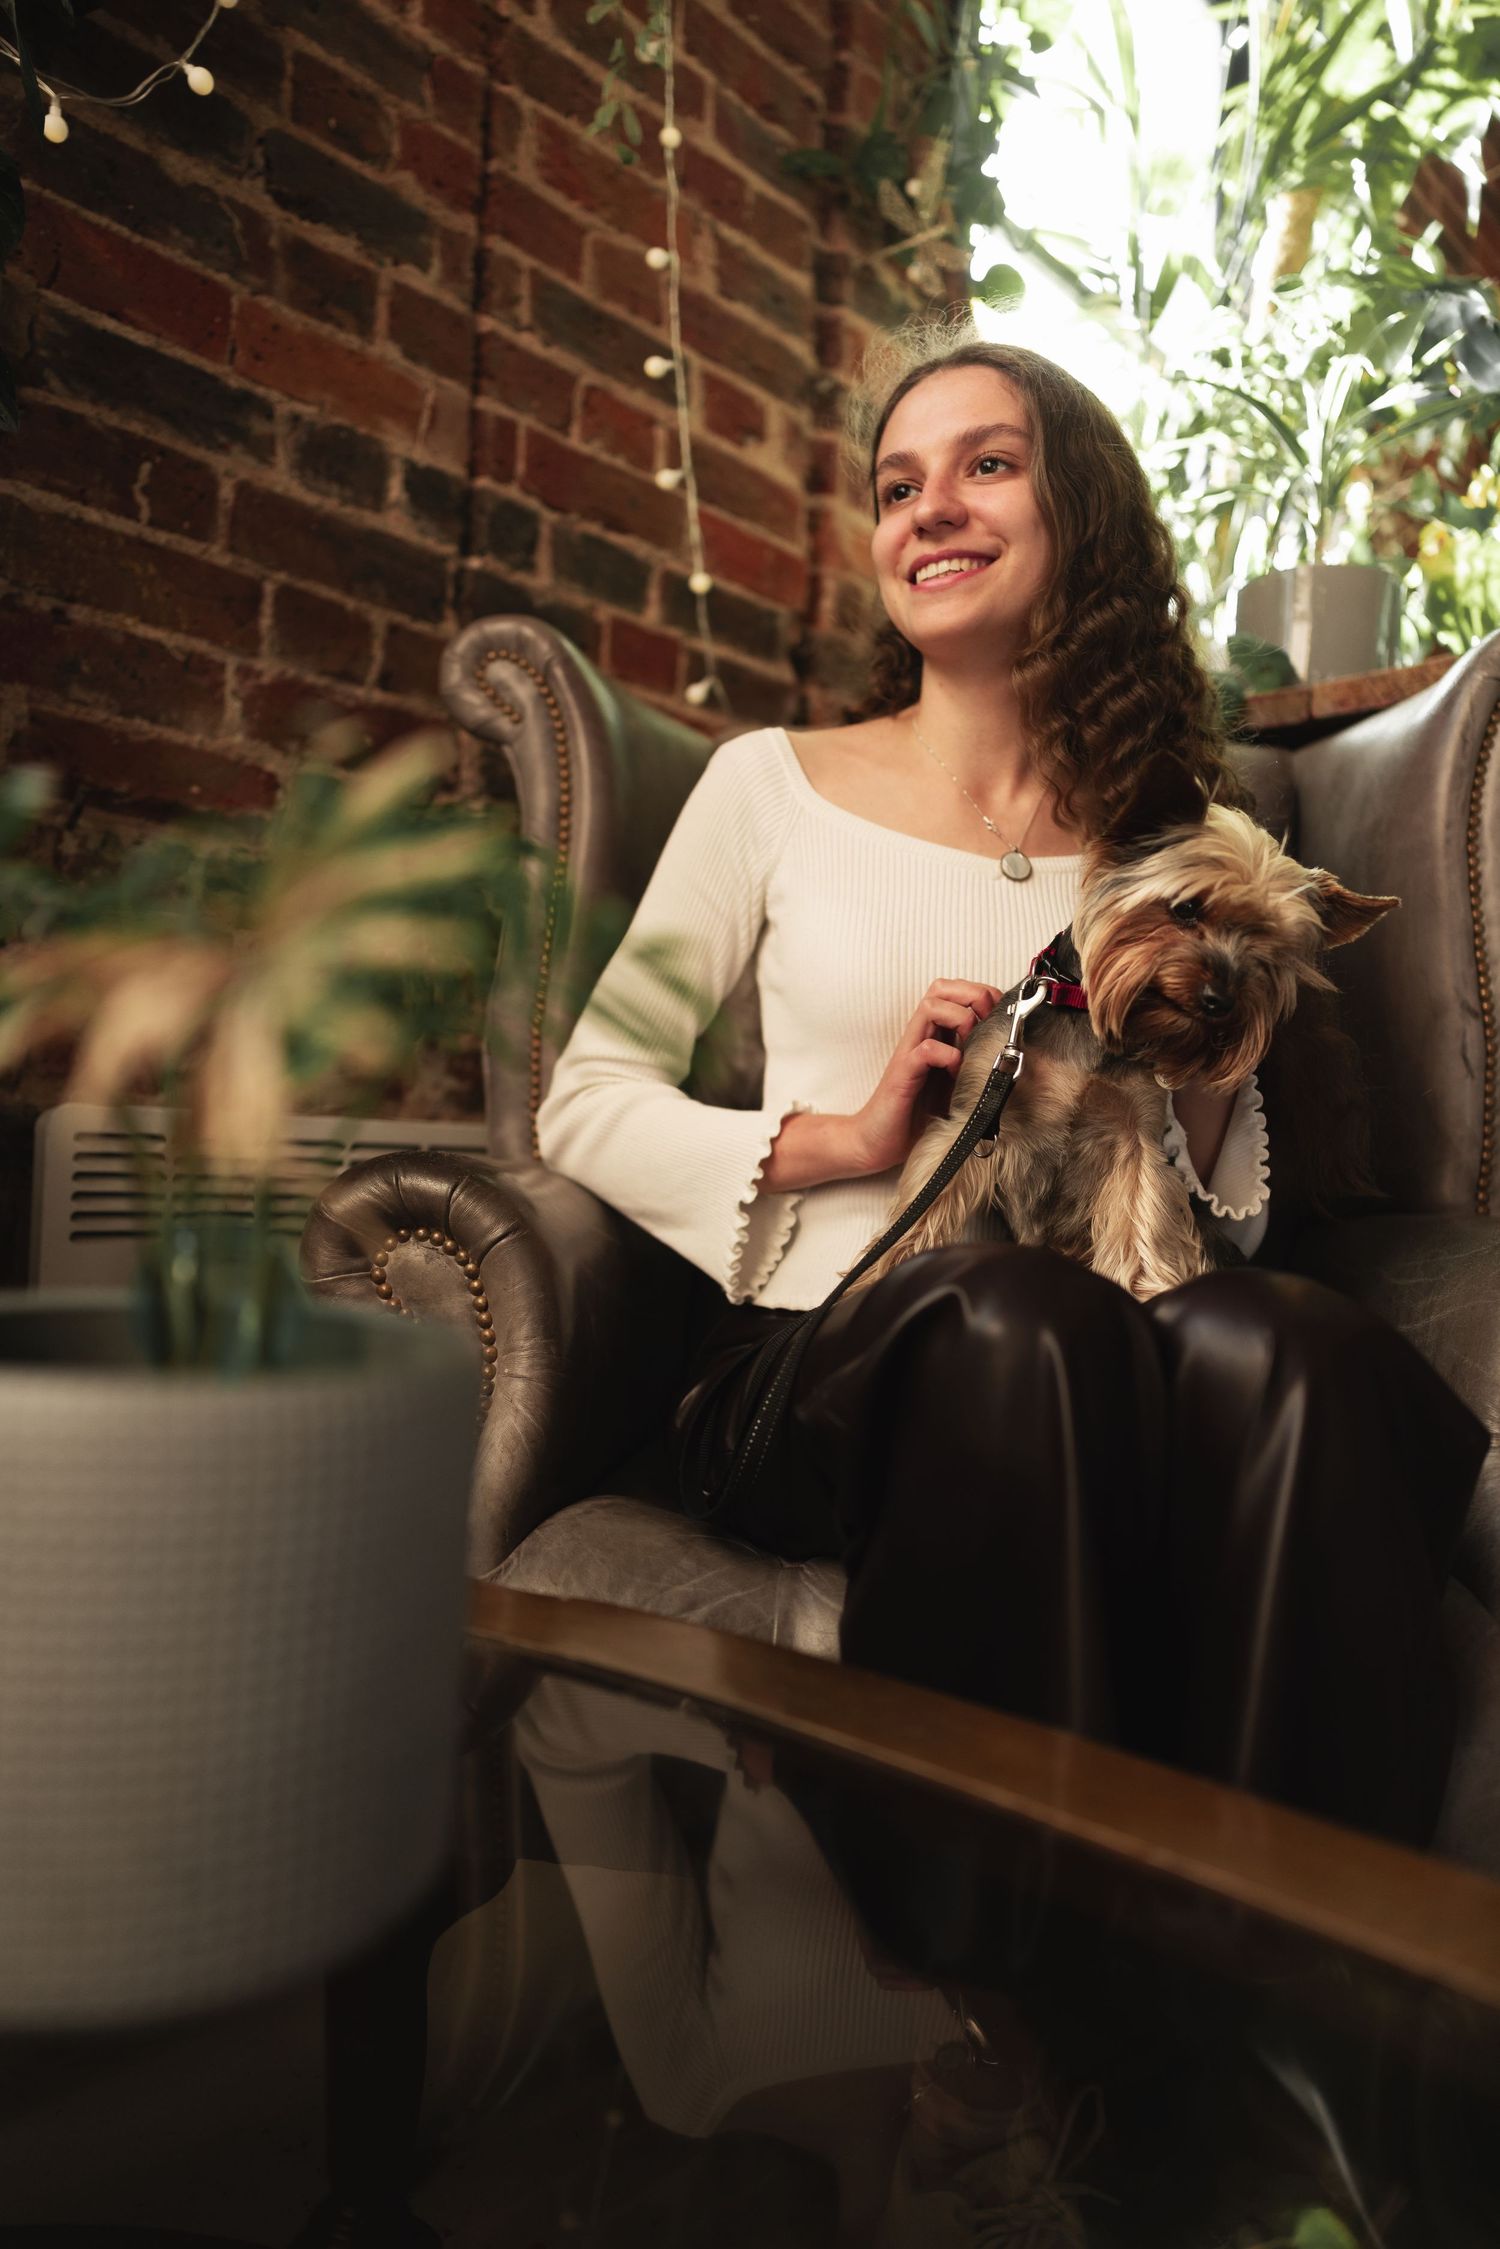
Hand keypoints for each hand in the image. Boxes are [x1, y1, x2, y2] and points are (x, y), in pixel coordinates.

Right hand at [847, 979, 1004, 1176]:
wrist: (878, 1142)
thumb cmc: (918, 1115)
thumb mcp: (957, 1083)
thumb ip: (975, 1064)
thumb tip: (1014, 1055)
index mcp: (936, 1035)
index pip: (957, 991)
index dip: (983, 994)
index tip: (1001, 1018)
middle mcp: (921, 1036)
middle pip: (942, 988)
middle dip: (973, 996)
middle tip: (987, 1023)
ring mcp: (910, 1052)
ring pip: (931, 1006)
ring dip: (960, 1018)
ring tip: (970, 1044)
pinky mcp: (902, 1074)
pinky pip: (925, 1048)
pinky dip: (947, 1055)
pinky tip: (956, 1073)